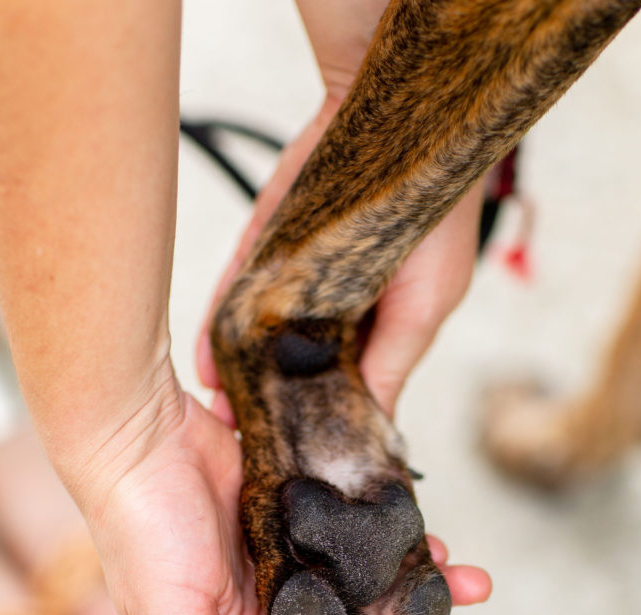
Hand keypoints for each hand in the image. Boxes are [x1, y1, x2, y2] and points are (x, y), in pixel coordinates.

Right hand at [85, 381, 489, 614]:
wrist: (136, 435)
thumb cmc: (142, 534)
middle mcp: (272, 610)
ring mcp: (291, 560)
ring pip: (370, 593)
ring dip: (421, 599)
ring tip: (478, 593)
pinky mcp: (305, 513)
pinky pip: (364, 538)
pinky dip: (401, 546)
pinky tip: (441, 549)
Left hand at [198, 0, 483, 418]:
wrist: (400, 123)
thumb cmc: (433, 218)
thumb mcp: (424, 306)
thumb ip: (390, 364)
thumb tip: (377, 432)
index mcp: (375, 333)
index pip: (343, 394)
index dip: (323, 428)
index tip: (301, 465)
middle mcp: (331, 312)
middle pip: (292, 372)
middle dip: (271, 410)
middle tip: (247, 452)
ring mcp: (296, 281)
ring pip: (258, 339)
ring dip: (238, 377)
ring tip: (218, 417)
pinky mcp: (267, 247)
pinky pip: (237, 291)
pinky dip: (221, 325)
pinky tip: (207, 362)